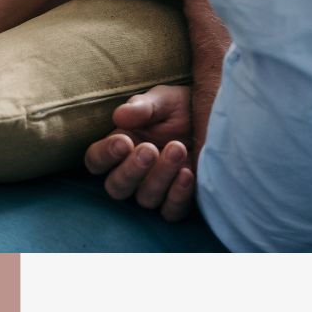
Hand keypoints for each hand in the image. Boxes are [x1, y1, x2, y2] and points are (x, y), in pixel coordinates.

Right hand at [84, 85, 195, 220]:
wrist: (215, 119)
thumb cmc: (180, 108)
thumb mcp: (163, 100)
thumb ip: (142, 107)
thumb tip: (120, 116)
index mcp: (119, 147)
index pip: (96, 161)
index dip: (104, 155)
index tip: (123, 142)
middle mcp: (132, 173)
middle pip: (116, 188)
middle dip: (131, 170)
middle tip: (150, 149)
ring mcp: (155, 189)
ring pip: (145, 199)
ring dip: (159, 177)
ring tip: (177, 149)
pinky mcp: (178, 200)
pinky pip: (170, 212)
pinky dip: (177, 196)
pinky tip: (187, 174)